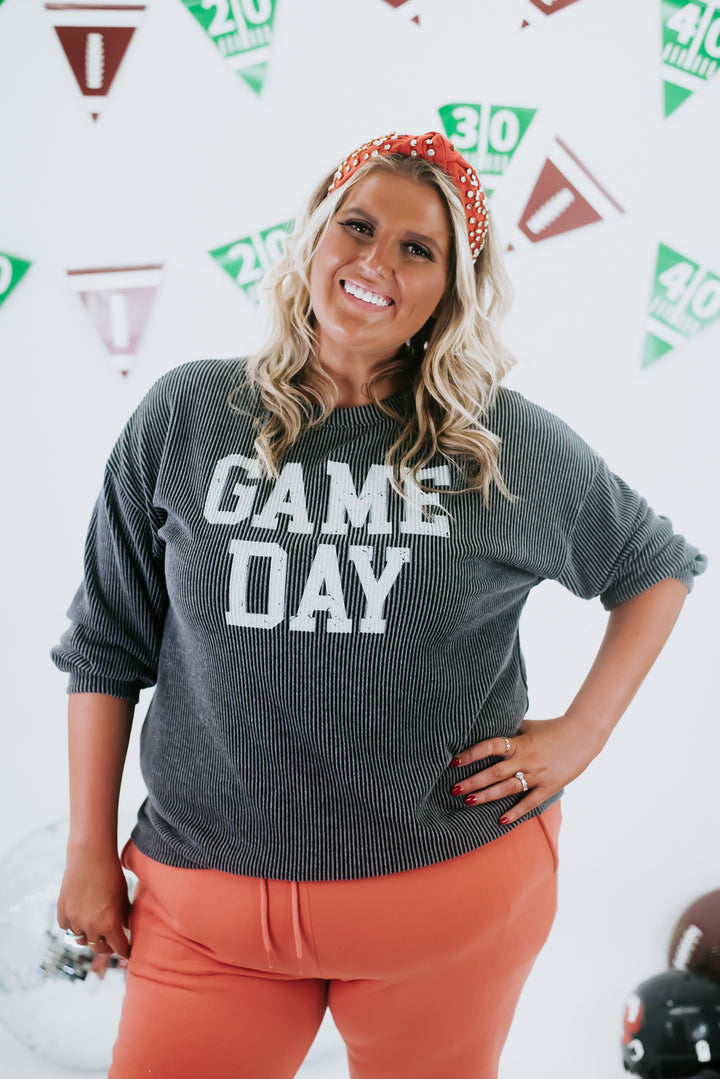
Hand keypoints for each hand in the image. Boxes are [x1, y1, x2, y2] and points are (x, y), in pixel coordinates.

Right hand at [57, 846, 130, 958]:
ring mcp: (74, 919)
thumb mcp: (124, 897)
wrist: (90, 856)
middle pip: (98, 948)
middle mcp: (91, 925)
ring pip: (81, 938)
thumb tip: (126, 929)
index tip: (127, 952)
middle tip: (110, 942)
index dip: (125, 951)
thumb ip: (124, 916)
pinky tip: (79, 917)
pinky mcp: (62, 911)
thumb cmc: (112, 874)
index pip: (119, 948)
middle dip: (106, 947)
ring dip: (88, 935)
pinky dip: (73, 925)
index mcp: (110, 923)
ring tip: (94, 927)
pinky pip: (67, 927)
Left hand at [450, 714, 605, 824]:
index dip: (472, 754)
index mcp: (520, 742)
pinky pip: (530, 802)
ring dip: (487, 796)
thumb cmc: (552, 727)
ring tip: (468, 802)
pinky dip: (516, 812)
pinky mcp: (549, 787)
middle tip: (454, 789)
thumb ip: (509, 731)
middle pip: (495, 772)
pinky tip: (501, 820)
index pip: (491, 746)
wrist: (583, 736)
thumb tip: (486, 729)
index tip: (454, 761)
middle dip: (473, 781)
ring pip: (508, 789)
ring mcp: (538, 775)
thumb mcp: (527, 725)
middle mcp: (526, 759)